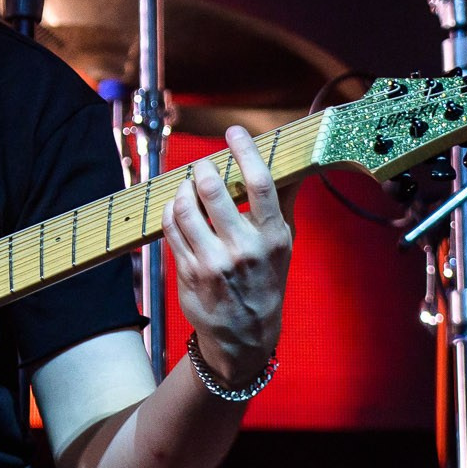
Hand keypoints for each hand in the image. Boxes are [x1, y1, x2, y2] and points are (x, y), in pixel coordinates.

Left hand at [162, 125, 291, 387]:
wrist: (244, 336)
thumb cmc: (266, 282)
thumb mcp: (284, 245)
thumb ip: (284, 203)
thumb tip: (297, 164)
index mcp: (272, 238)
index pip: (260, 184)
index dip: (245, 151)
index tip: (234, 131)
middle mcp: (243, 249)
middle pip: (213, 191)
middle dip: (202, 169)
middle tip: (202, 164)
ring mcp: (212, 262)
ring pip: (185, 208)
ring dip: (181, 189)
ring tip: (186, 186)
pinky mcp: (188, 273)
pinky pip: (171, 229)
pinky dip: (170, 212)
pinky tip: (175, 208)